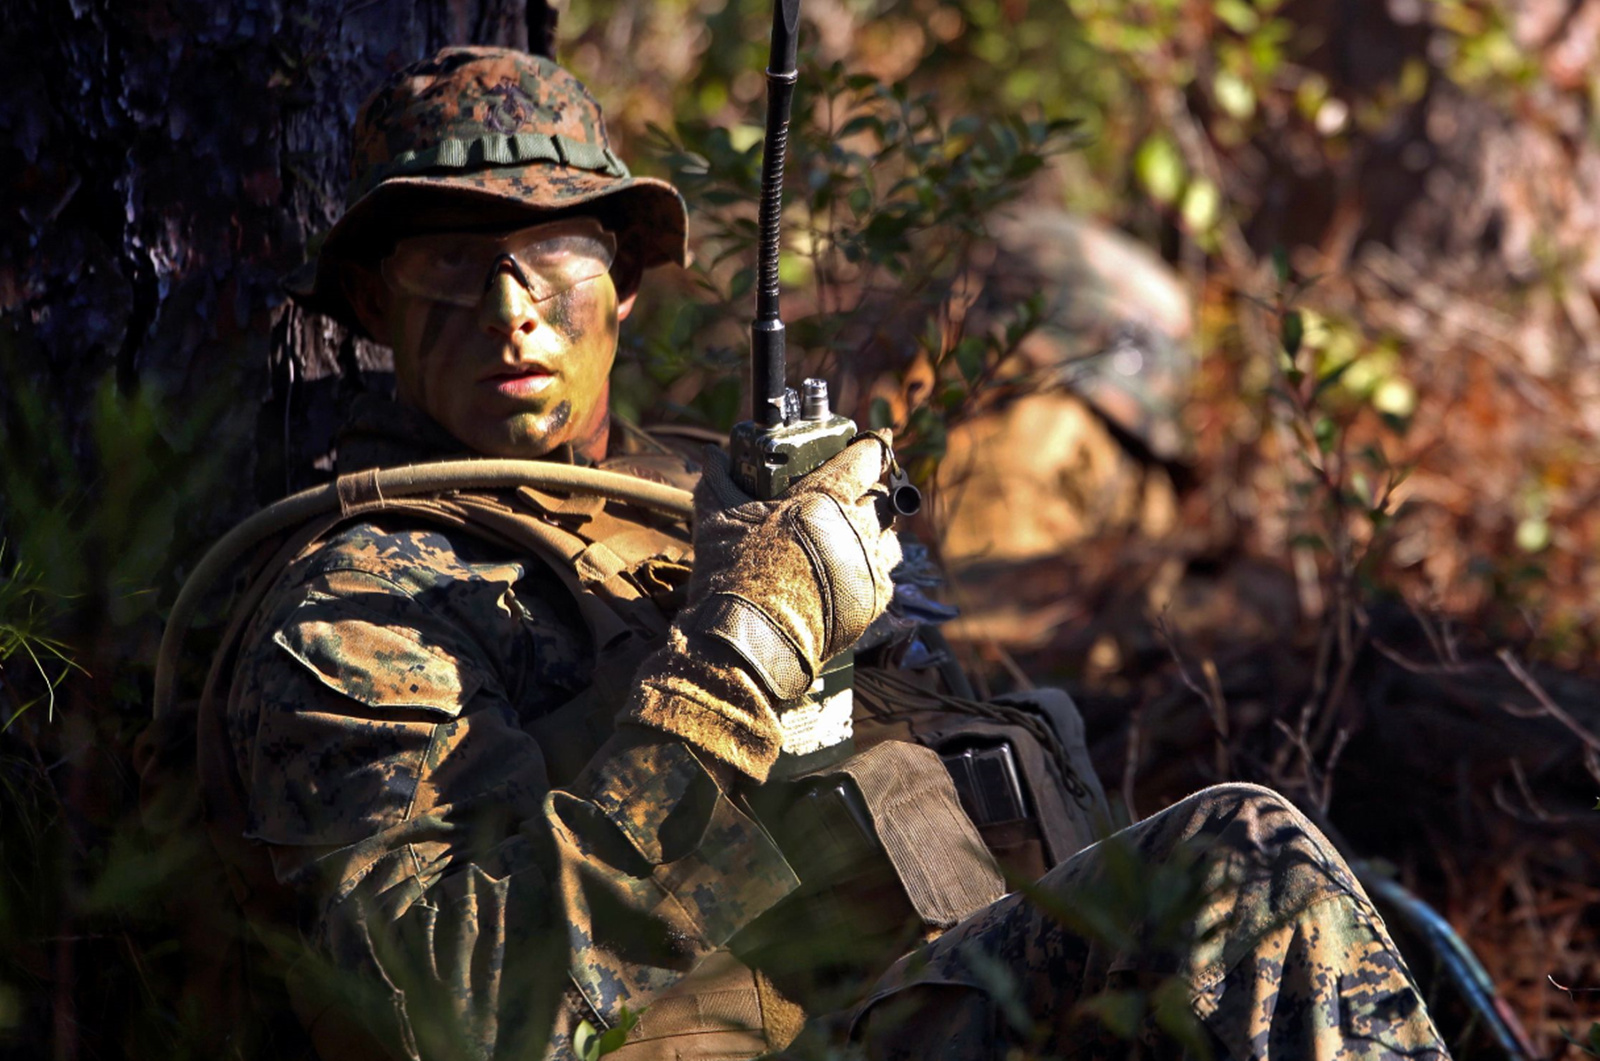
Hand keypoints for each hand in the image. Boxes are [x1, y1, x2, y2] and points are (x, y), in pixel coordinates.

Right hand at [619, 434, 901, 781]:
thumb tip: (710, 454)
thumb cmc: (732, 572)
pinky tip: (849, 575)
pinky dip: (872, 572)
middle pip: (882, 499)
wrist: (749, 639)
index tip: (876, 441)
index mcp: (824, 496)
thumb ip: (719, 479)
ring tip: (851, 540)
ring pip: (890, 538)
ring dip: (876, 534)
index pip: (865, 457)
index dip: (872, 447)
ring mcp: (869, 565)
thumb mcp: (717, 517)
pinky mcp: (875, 601)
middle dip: (869, 495)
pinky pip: (886, 577)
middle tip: (850, 499)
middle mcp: (857, 526)